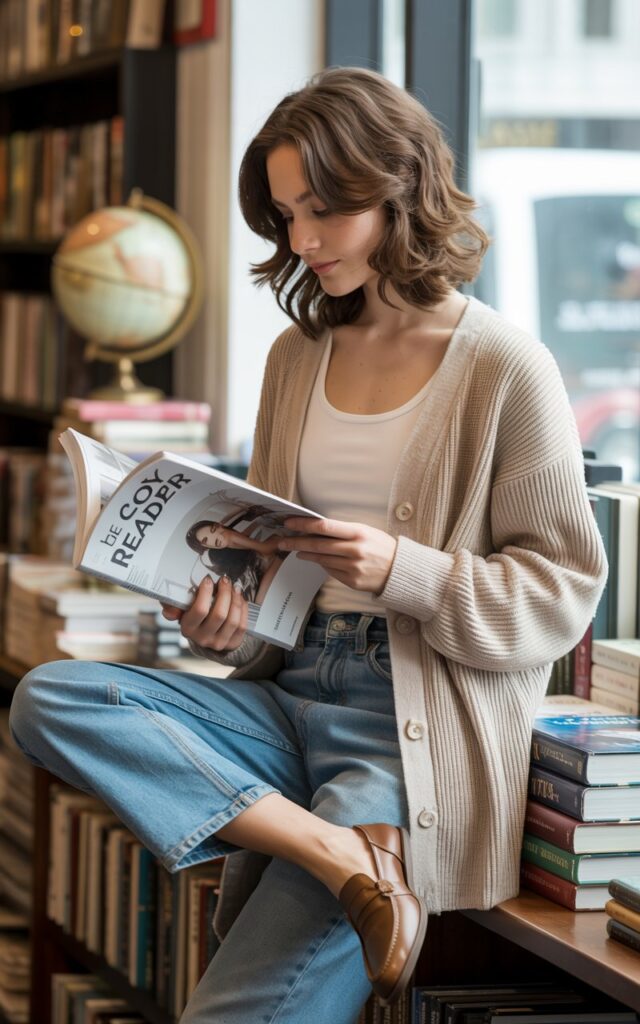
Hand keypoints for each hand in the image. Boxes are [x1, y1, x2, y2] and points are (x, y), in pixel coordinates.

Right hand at [161, 575, 247, 651]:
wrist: (205, 633)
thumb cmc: (193, 614)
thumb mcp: (180, 608)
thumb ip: (171, 605)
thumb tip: (171, 611)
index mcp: (188, 628)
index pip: (200, 610)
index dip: (206, 592)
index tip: (208, 579)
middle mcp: (203, 638)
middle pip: (219, 615)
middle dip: (225, 593)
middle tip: (225, 580)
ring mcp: (219, 642)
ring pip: (233, 620)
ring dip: (236, 600)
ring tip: (234, 587)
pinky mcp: (233, 643)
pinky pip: (242, 625)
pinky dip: (243, 609)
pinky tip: (239, 598)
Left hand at [277, 517, 396, 594]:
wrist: (399, 570)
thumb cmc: (380, 546)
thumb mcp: (366, 531)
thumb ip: (342, 530)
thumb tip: (315, 529)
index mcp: (358, 533)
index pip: (324, 526)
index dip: (303, 524)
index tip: (289, 523)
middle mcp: (354, 550)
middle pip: (317, 545)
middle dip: (296, 542)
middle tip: (282, 540)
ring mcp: (352, 567)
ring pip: (321, 559)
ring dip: (306, 554)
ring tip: (296, 550)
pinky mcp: (351, 581)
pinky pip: (330, 571)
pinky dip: (322, 564)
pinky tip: (317, 560)